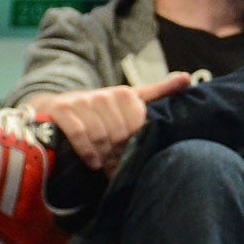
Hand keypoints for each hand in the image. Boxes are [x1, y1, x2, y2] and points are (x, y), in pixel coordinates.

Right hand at [29, 72, 191, 170]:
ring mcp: (82, 101)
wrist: (56, 107)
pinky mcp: (62, 109)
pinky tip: (93, 162)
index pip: (137, 125)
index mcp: (124, 94)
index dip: (135, 143)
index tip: (131, 154)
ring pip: (101, 136)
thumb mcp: (129, 100)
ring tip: (104, 165)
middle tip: (116, 165)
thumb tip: (188, 78)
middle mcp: (104, 95)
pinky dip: (88, 151)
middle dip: (118, 153)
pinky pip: (80, 134)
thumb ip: (158, 92)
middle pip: (120, 134)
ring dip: (104, 156)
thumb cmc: (99, 110)